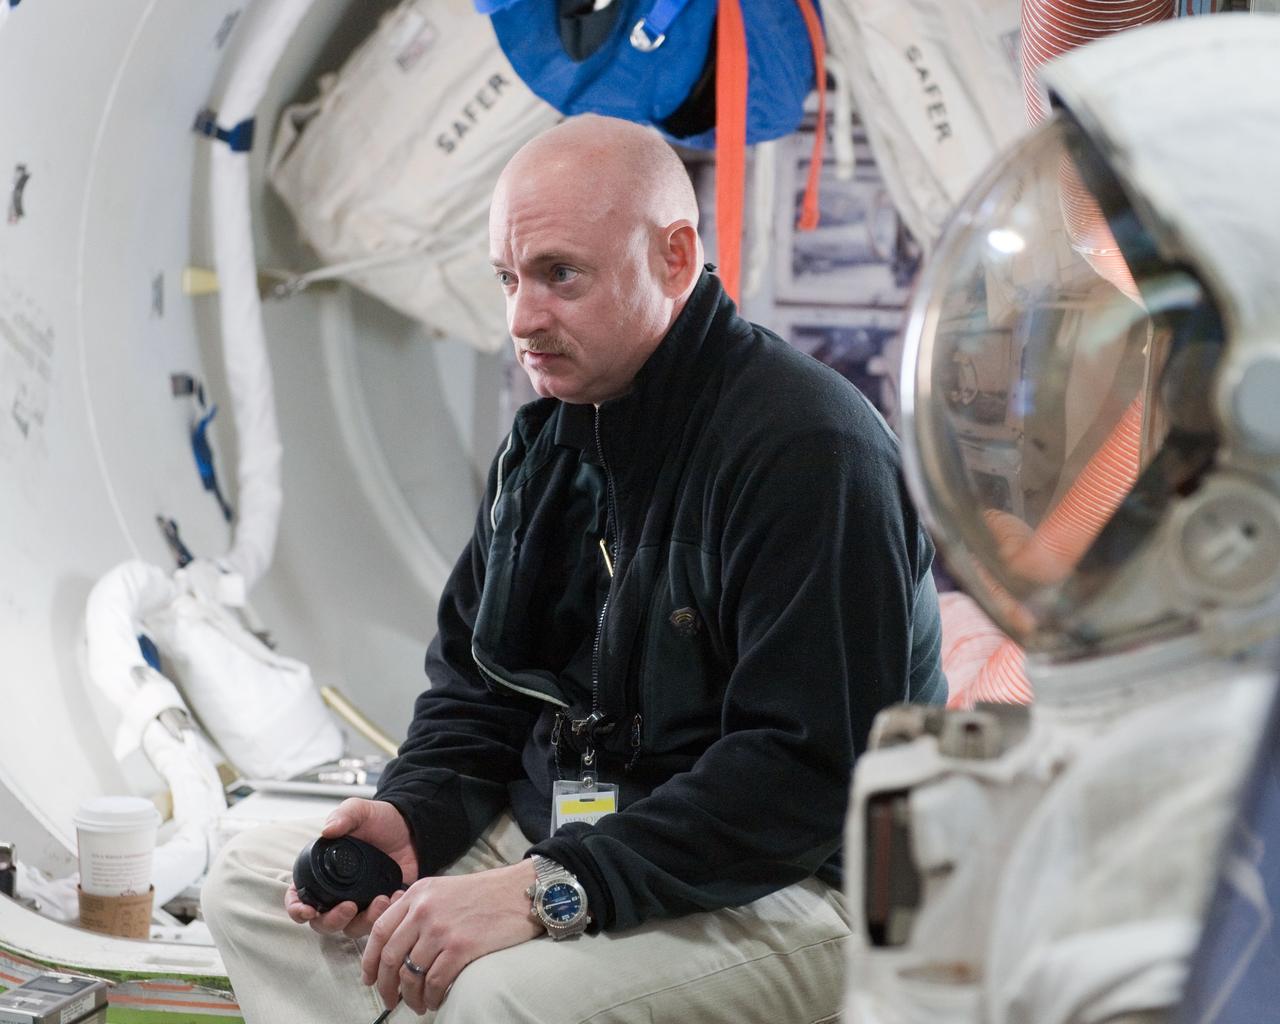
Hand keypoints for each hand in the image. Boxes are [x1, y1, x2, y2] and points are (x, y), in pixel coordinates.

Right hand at [284, 798, 418, 937]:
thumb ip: (343, 816)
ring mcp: (359, 903)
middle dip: (332, 921)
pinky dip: (386, 915)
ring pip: (351, 928)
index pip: (299, 898)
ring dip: (363, 921)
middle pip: (323, 922)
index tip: (307, 911)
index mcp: (323, 873)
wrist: (411, 828)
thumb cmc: (379, 820)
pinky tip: (396, 896)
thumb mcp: (360, 811)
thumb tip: (328, 830)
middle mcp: (337, 893)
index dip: (297, 909)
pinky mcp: (381, 907)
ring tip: (381, 900)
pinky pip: (379, 923)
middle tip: (349, 907)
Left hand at [362, 859, 541, 1014]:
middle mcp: (424, 910)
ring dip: (411, 997)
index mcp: (418, 893)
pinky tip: (436, 1000)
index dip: (369, 961)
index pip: (380, 931)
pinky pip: (435, 982)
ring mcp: (442, 929)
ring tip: (419, 1005)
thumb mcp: (444, 889)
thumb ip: (419, 908)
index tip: (369, 979)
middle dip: (387, 986)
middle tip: (391, 1000)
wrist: (522, 891)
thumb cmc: (487, 893)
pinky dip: (433, 997)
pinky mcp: (462, 947)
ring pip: (411, 974)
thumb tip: (399, 942)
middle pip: (391, 957)